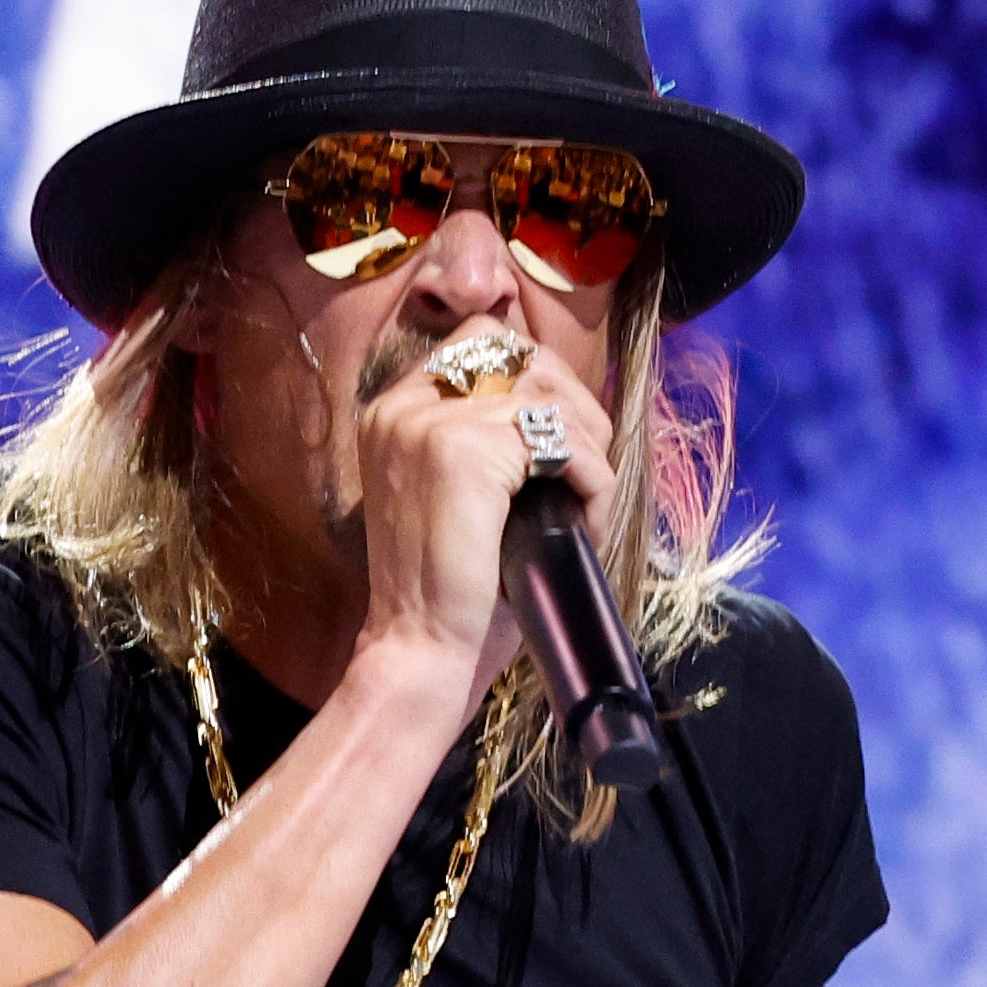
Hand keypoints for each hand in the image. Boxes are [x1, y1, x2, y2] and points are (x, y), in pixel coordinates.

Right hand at [352, 307, 618, 677]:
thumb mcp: (456, 494)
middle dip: (573, 404)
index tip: (561, 436)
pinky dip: (594, 479)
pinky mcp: (464, 450)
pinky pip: (564, 441)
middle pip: (520, 351)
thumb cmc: (448, 589)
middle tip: (587, 467)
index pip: (481, 339)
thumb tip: (560, 404)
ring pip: (549, 395)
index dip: (536, 376)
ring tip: (586, 502)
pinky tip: (585, 520)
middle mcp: (401, 404)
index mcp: (393, 410)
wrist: (419, 647)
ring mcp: (428, 422)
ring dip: (590, 447)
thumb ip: (484, 438)